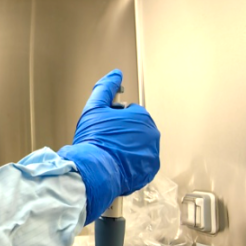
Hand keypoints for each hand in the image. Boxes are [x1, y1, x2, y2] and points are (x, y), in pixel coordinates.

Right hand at [58, 70, 159, 222]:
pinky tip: (116, 164)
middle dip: (123, 133)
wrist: (92, 170)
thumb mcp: (94, 108)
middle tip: (106, 140)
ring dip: (127, 148)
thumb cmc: (94, 139)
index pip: (129, 113)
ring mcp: (152, 154)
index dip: (114, 119)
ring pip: (138, 147)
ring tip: (110, 153)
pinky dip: (131, 164)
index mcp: (141, 116)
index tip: (105, 127)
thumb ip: (106, 88)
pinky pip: (140, 164)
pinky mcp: (149, 170)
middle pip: (136, 130)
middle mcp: (152, 134)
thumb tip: (115, 74)